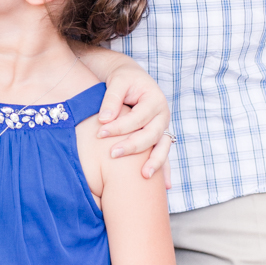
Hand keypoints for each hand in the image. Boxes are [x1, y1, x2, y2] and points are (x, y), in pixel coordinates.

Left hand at [97, 60, 171, 182]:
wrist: (132, 78)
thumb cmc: (123, 79)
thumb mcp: (118, 81)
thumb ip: (112, 100)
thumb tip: (104, 120)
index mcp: (155, 100)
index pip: (138, 117)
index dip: (119, 126)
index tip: (100, 133)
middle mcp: (163, 115)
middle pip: (151, 135)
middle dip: (132, 146)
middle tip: (112, 154)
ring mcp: (163, 128)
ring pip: (162, 147)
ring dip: (154, 162)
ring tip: (144, 176)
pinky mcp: (159, 137)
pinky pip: (164, 154)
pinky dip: (165, 169)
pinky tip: (165, 186)